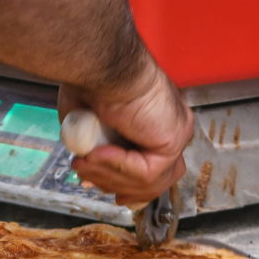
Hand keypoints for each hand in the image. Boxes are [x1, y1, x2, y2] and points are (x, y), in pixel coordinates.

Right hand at [59, 63, 193, 205]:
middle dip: (121, 187)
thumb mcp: (88, 121)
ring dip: (110, 177)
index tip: (112, 195)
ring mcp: (176, 134)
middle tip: (86, 177)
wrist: (100, 62)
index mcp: (155, 121)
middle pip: (157, 178)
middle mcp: (171, 127)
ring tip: (83, 163)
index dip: (131, 185)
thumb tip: (88, 162)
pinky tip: (97, 154)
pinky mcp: (173, 140)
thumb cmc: (92, 78)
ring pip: (149, 181)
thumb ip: (94, 143)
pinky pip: (146, 172)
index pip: (154, 166)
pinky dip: (118, 167)